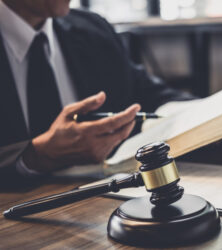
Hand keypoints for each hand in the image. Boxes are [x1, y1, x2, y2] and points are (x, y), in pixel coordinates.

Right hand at [22, 92, 140, 172]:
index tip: (136, 107)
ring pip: (117, 140)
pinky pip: (111, 146)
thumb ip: (87, 104)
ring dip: (121, 130)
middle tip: (132, 115)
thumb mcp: (69, 112)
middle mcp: (93, 145)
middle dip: (129, 123)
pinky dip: (113, 138)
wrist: (50, 153)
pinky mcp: (98, 159)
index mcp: (86, 131)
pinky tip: (105, 134)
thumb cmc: (59, 131)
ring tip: (115, 123)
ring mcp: (97, 154)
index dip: (127, 114)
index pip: (113, 122)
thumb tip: (102, 96)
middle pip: (121, 133)